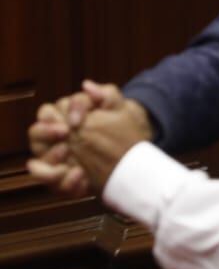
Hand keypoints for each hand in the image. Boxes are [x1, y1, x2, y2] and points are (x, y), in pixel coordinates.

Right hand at [26, 81, 150, 198]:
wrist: (132, 154)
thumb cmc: (121, 128)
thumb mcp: (119, 110)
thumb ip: (106, 94)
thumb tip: (87, 85)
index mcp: (63, 119)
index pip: (48, 112)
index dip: (57, 116)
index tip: (76, 122)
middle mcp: (53, 140)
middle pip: (35, 133)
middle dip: (47, 132)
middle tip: (65, 133)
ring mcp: (56, 161)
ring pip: (37, 162)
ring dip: (50, 159)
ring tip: (68, 155)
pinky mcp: (63, 180)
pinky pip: (54, 184)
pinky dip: (64, 182)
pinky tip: (81, 176)